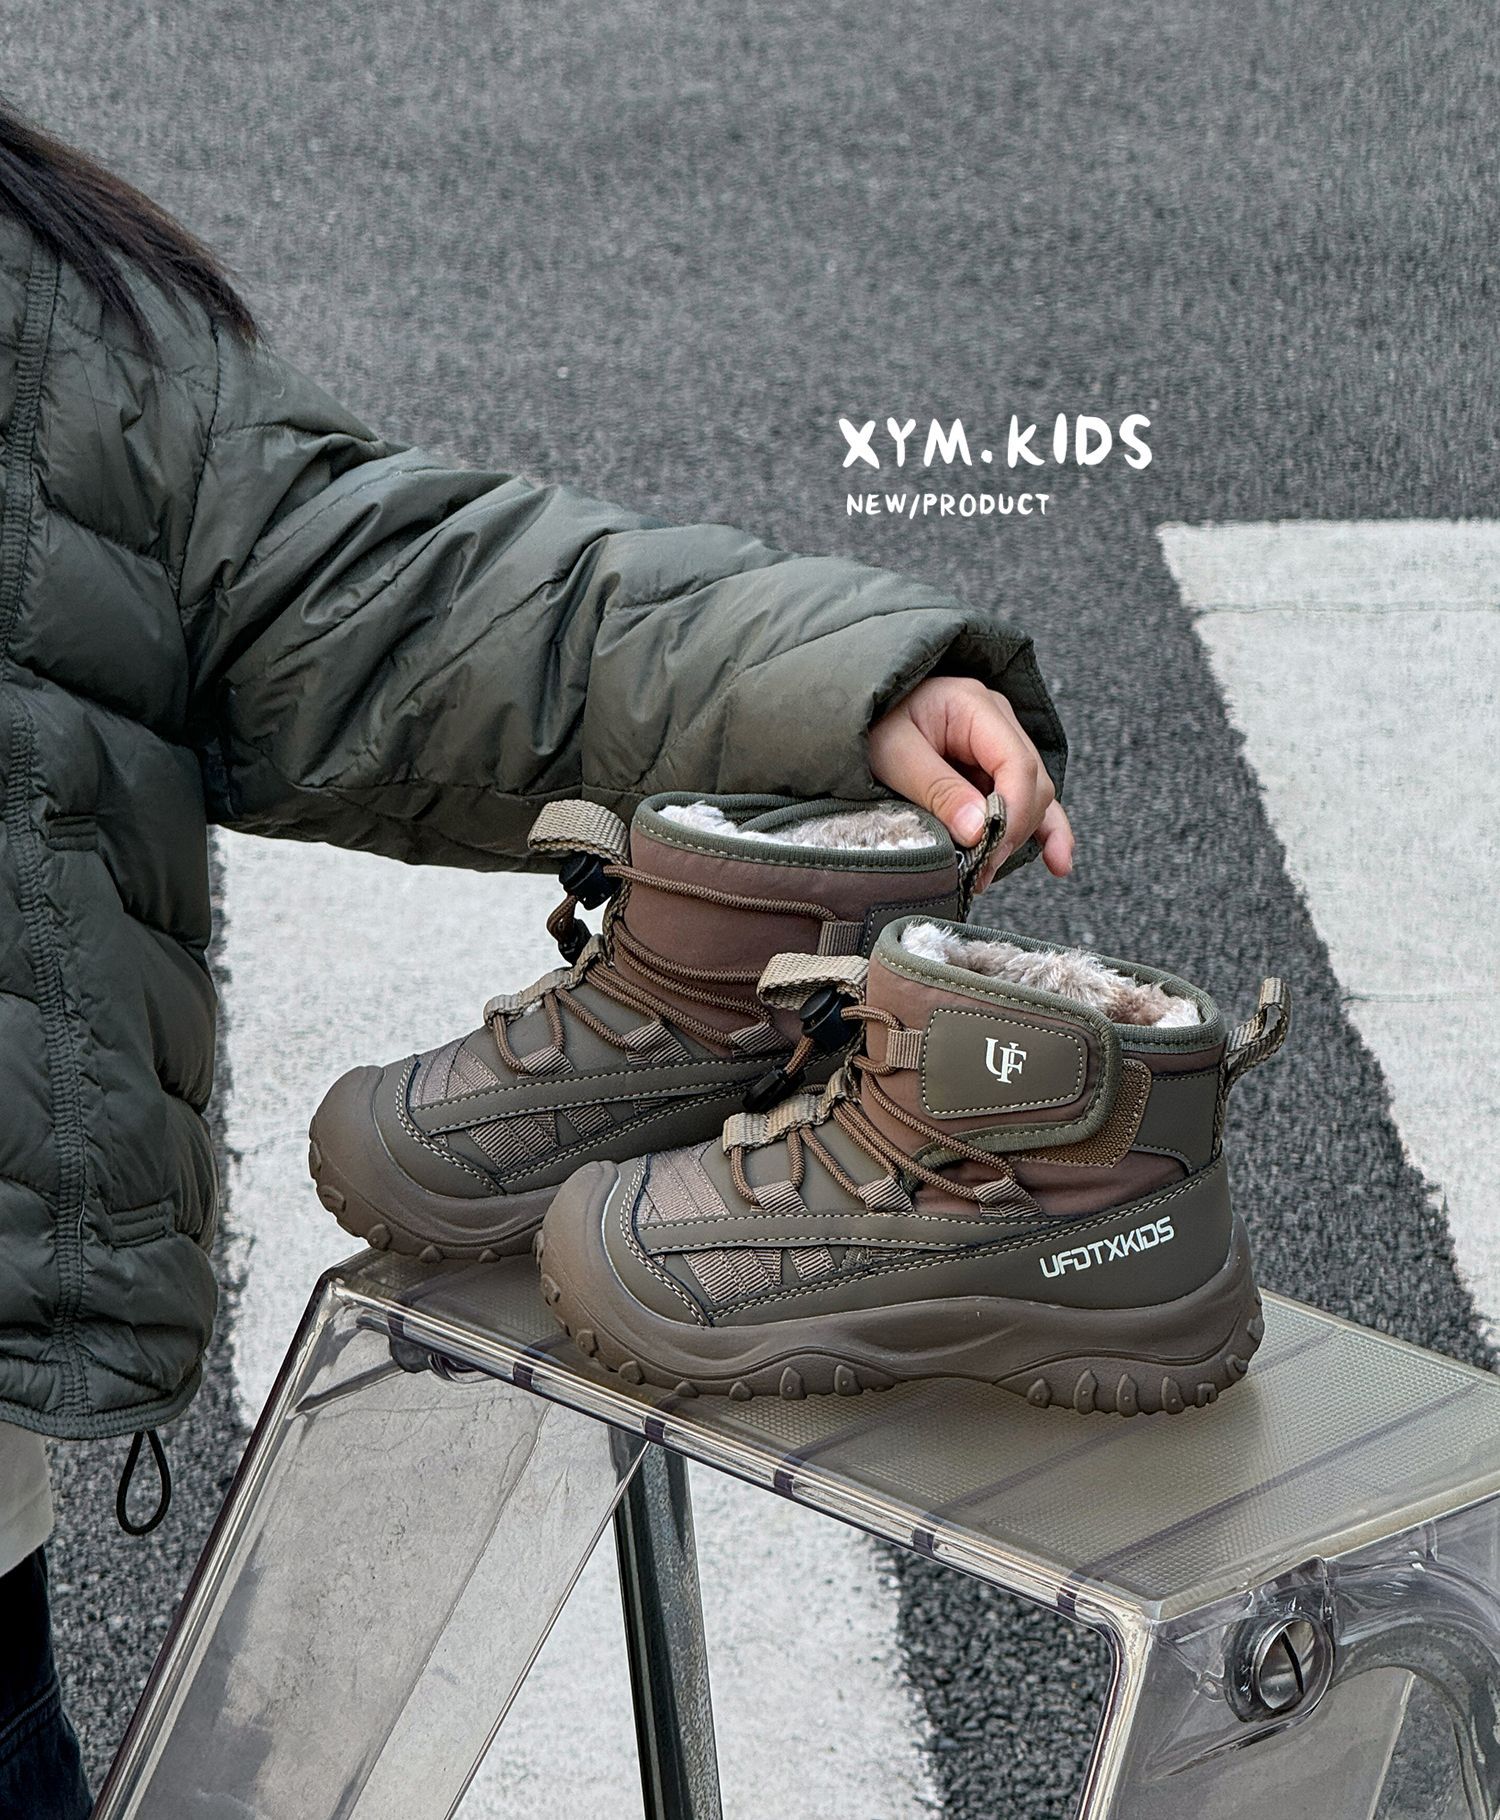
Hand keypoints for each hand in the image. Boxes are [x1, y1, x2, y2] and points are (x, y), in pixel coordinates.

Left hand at [869, 676, 1073, 886]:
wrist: (854, 710)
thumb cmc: (870, 723)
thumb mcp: (892, 753)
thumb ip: (936, 789)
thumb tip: (979, 831)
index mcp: (974, 706)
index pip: (1017, 764)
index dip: (1010, 814)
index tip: (986, 851)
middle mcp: (998, 721)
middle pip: (1032, 784)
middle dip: (1009, 832)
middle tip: (973, 870)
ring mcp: (1000, 742)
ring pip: (1033, 797)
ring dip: (1015, 838)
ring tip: (982, 875)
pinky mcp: (995, 766)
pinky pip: (1029, 800)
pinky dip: (1043, 831)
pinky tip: (1057, 862)